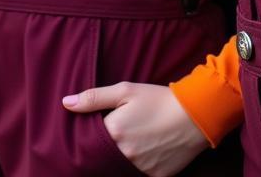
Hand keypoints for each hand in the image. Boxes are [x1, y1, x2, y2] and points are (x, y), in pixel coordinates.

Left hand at [62, 82, 208, 176]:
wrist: (195, 114)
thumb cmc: (158, 99)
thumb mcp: (126, 91)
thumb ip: (94, 97)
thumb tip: (65, 103)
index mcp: (114, 132)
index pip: (88, 141)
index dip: (88, 136)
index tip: (94, 129)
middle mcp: (124, 155)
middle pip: (102, 158)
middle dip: (102, 150)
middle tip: (114, 137)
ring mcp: (139, 170)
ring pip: (118, 169)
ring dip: (117, 160)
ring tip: (129, 143)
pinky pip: (136, 176)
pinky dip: (134, 168)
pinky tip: (142, 153)